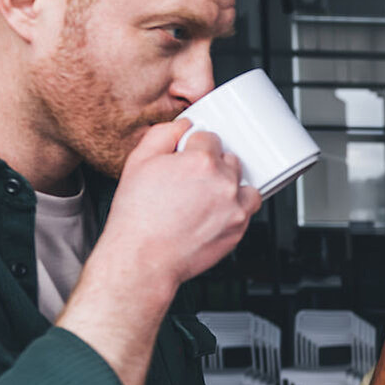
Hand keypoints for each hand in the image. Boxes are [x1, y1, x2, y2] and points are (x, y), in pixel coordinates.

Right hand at [100, 119, 260, 288]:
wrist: (143, 259)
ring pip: (244, 184)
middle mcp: (223, 183)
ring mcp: (235, 207)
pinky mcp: (239, 229)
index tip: (186, 158)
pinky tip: (213, 212)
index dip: (194, 147)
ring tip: (207, 196)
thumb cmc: (138, 217)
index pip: (210, 138)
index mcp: (202, 161)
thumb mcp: (138, 162)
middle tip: (192, 180)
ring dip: (230, 185)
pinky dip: (234, 208)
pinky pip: (246, 210)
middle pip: (229, 159)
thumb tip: (182, 126)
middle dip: (213, 165)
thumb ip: (162, 135)